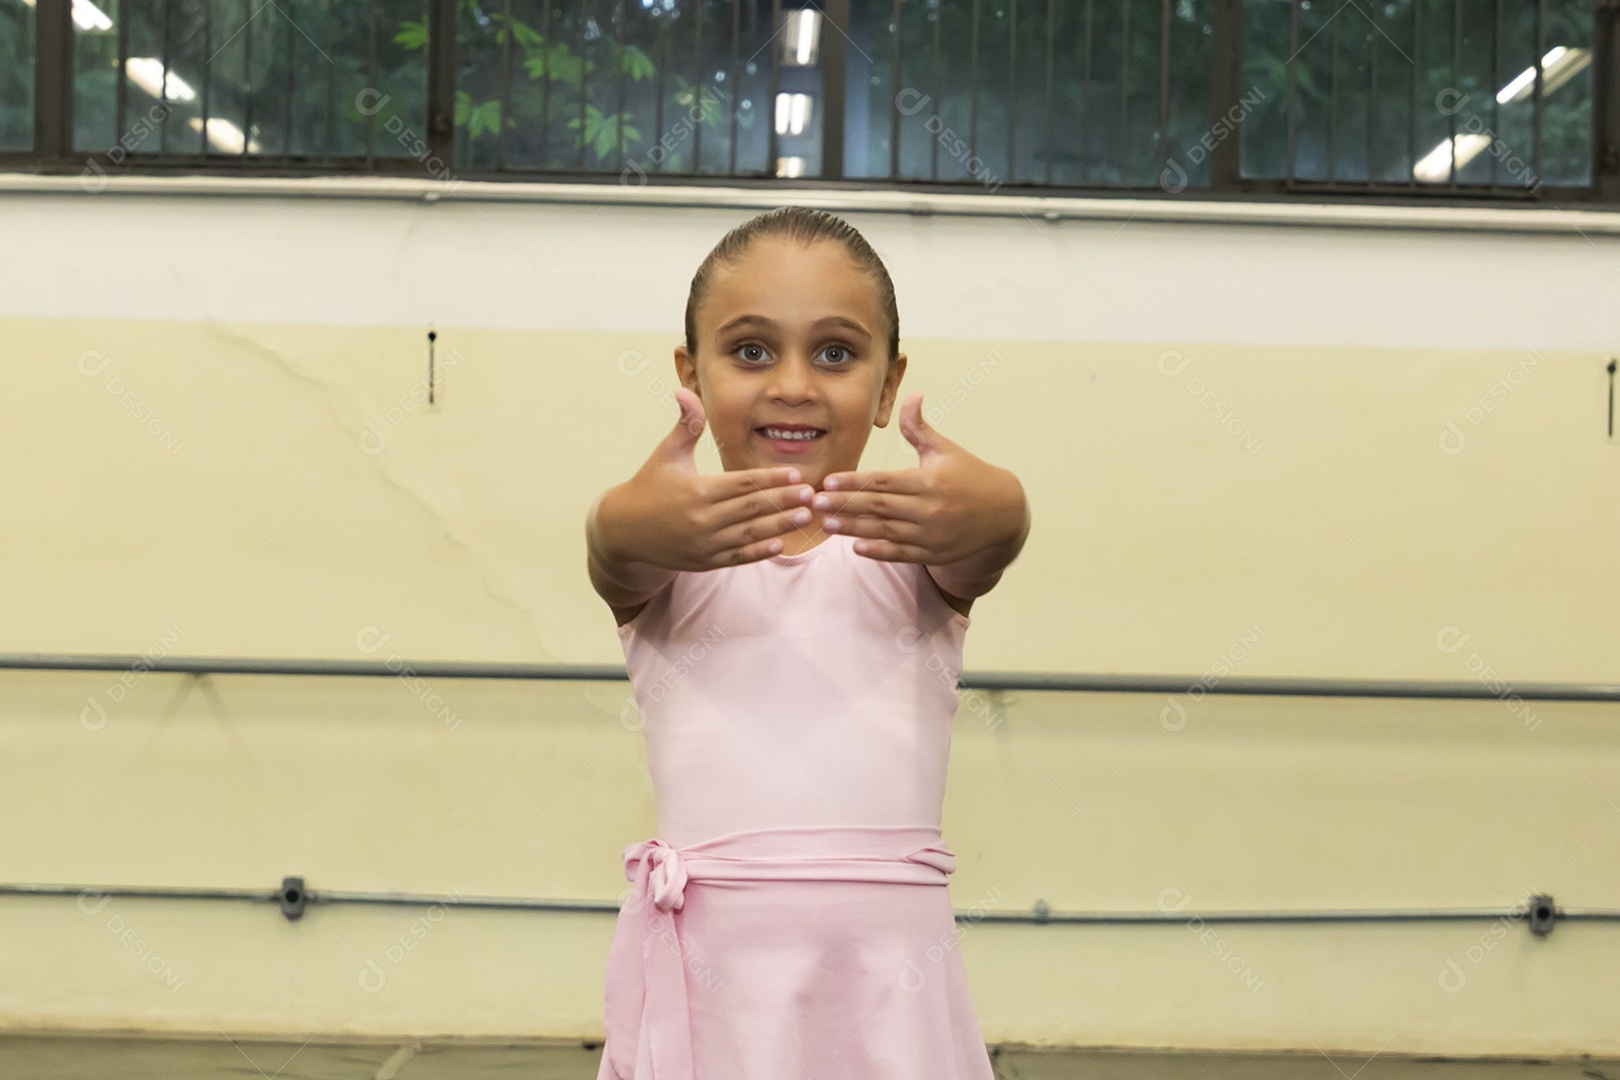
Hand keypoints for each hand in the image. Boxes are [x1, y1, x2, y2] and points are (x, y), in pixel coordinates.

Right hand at [599, 386, 818, 570]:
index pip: (743, 483)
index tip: (797, 474)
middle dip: (783, 500)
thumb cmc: (647, 486)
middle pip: (751, 508)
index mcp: (697, 490)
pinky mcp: (703, 562)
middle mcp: (702, 519)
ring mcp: (703, 543)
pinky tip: (780, 544)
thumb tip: (684, 389)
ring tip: (804, 516)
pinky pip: (736, 557)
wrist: (622, 531)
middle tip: (811, 493)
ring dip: (779, 526)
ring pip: (749, 534)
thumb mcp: (666, 453)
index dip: (772, 478)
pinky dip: (758, 552)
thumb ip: (684, 424)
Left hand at [813, 391, 1027, 566]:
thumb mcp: (945, 449)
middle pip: (879, 507)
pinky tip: (855, 546)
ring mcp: (931, 535)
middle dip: (844, 505)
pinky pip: (901, 554)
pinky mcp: (934, 553)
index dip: (853, 482)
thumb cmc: (969, 474)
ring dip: (853, 528)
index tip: (827, 481)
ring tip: (826, 524)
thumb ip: (920, 427)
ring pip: (885, 532)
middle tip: (814, 504)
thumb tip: (912, 393)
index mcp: (929, 481)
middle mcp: (929, 509)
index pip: (883, 481)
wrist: (1003, 513)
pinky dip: (878, 551)